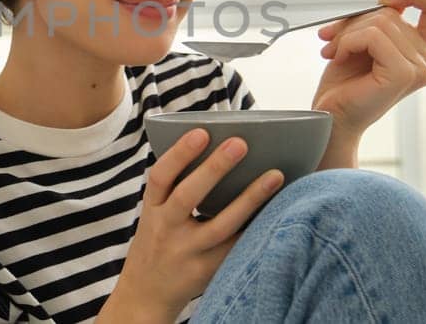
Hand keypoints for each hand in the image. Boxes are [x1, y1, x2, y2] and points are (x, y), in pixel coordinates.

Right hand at [100, 129, 283, 322]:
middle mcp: (166, 230)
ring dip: (250, 199)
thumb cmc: (159, 241)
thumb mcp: (156, 215)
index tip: (202, 132)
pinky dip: (258, 227)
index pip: (160, 177)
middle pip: (188, 197)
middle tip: (240, 143)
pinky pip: (237, 247)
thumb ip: (177, 190)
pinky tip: (279, 210)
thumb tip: (222, 151)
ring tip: (275, 175)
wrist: (146, 293)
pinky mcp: (207, 271)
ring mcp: (187, 253)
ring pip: (221, 225)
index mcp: (152, 210)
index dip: (179, 154)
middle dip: (214, 169)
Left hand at [310, 0, 425, 166]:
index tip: (381, 0)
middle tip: (332, 42)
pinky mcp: (404, 74)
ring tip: (336, 54)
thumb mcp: (363, 34)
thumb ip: (387, 8)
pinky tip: (340, 59)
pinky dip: (348, 42)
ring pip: (380, 22)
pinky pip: (373, 35)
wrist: (329, 117)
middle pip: (393, 12)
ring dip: (347, 34)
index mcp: (424, 50)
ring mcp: (420, 69)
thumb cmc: (344, 82)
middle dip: (354, 22)